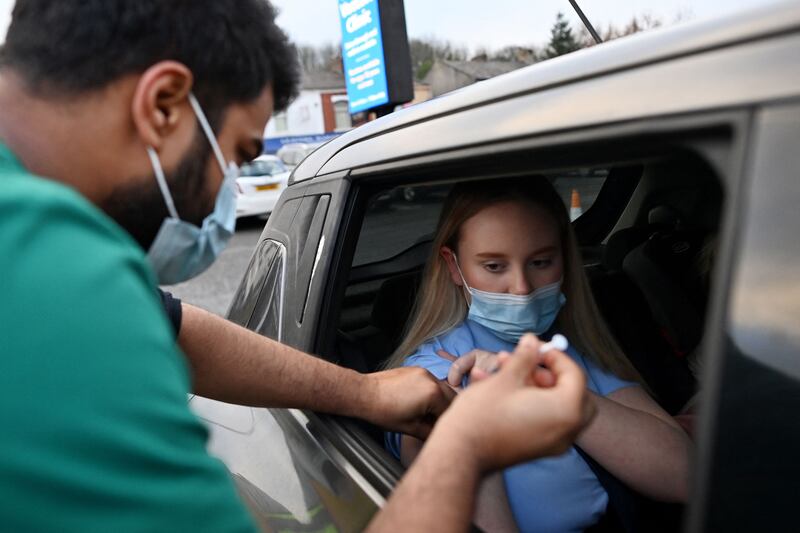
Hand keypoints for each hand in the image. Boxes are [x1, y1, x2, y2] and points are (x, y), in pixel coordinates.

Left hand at [363, 367, 456, 439]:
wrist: (365, 393)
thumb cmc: (383, 411)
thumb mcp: (410, 428)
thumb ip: (430, 432)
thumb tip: (439, 435)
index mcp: (433, 394)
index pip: (450, 412)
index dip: (445, 424)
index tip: (440, 431)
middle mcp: (432, 379)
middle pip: (451, 398)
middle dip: (445, 411)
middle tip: (435, 424)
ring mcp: (424, 372)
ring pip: (442, 389)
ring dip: (439, 401)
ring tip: (427, 414)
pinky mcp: (416, 370)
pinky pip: (431, 382)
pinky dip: (431, 392)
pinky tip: (420, 403)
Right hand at [431, 334, 594, 472]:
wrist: (461, 452)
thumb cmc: (484, 414)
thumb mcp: (506, 377)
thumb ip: (525, 357)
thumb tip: (533, 340)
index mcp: (566, 411)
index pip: (574, 375)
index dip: (555, 356)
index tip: (535, 348)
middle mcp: (567, 431)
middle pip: (573, 394)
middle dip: (551, 373)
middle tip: (528, 363)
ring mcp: (554, 444)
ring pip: (556, 406)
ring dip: (535, 385)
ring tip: (503, 369)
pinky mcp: (538, 449)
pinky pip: (544, 419)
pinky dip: (531, 402)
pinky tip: (501, 389)